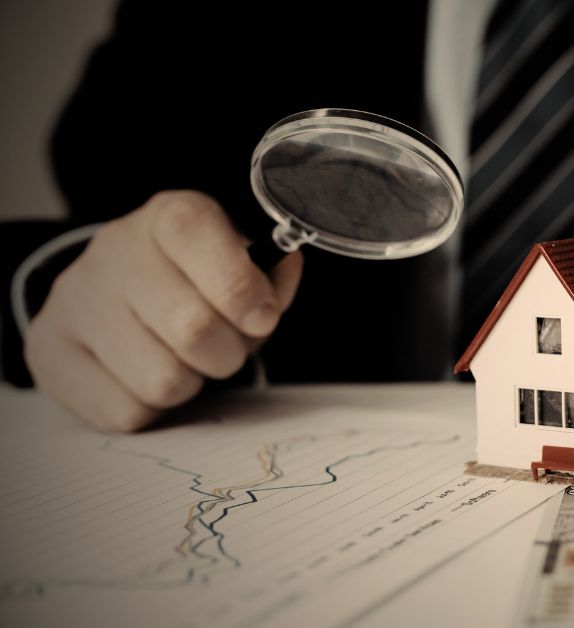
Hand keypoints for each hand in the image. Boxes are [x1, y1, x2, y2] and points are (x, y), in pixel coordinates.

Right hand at [25, 190, 302, 430]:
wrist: (116, 294)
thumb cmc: (197, 284)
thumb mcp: (241, 268)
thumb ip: (270, 280)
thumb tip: (279, 281)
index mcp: (169, 219)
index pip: (196, 234)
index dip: (241, 287)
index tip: (262, 317)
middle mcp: (114, 252)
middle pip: (193, 328)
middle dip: (228, 354)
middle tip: (224, 348)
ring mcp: (75, 302)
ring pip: (161, 381)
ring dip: (190, 384)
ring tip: (182, 359)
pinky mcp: (50, 352)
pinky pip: (126, 411)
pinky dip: (152, 408)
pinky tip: (146, 375)